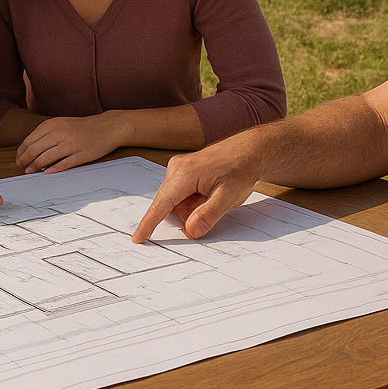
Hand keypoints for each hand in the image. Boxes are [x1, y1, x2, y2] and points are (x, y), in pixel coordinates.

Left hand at [16, 113, 127, 172]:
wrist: (107, 127)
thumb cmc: (83, 127)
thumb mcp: (62, 124)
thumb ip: (47, 134)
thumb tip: (29, 149)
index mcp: (53, 124)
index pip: (29, 140)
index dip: (21, 152)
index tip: (18, 159)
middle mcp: (60, 133)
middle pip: (34, 150)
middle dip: (25, 161)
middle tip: (21, 167)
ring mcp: (71, 144)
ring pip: (46, 158)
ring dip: (35, 167)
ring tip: (30, 171)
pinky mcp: (81, 155)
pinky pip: (63, 164)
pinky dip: (53, 169)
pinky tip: (46, 173)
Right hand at [131, 137, 262, 242]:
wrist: (249, 150)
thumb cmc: (240, 168)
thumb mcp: (228, 196)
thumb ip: (208, 215)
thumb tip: (190, 231)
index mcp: (184, 173)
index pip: (162, 203)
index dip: (149, 223)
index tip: (138, 238)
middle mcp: (176, 168)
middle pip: (170, 205)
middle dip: (189, 213)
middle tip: (215, 204)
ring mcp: (178, 168)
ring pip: (177, 202)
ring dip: (194, 207)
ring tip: (216, 195)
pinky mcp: (184, 171)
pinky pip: (182, 195)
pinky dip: (195, 200)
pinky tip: (211, 192)